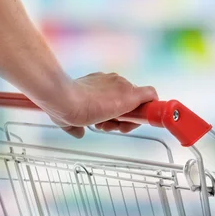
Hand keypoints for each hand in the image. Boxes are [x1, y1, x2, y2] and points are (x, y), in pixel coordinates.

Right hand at [37, 72, 157, 137]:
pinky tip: (145, 119)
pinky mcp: (131, 94)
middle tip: (107, 127)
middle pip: (126, 101)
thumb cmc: (63, 106)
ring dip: (128, 119)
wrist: (66, 99)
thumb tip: (79, 133)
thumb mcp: (66, 119)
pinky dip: (151, 108)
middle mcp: (111, 82)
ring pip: (135, 103)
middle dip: (119, 119)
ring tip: (111, 126)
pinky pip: (150, 95)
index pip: (113, 98)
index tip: (103, 123)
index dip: (111, 114)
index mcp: (96, 84)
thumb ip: (74, 126)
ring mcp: (122, 86)